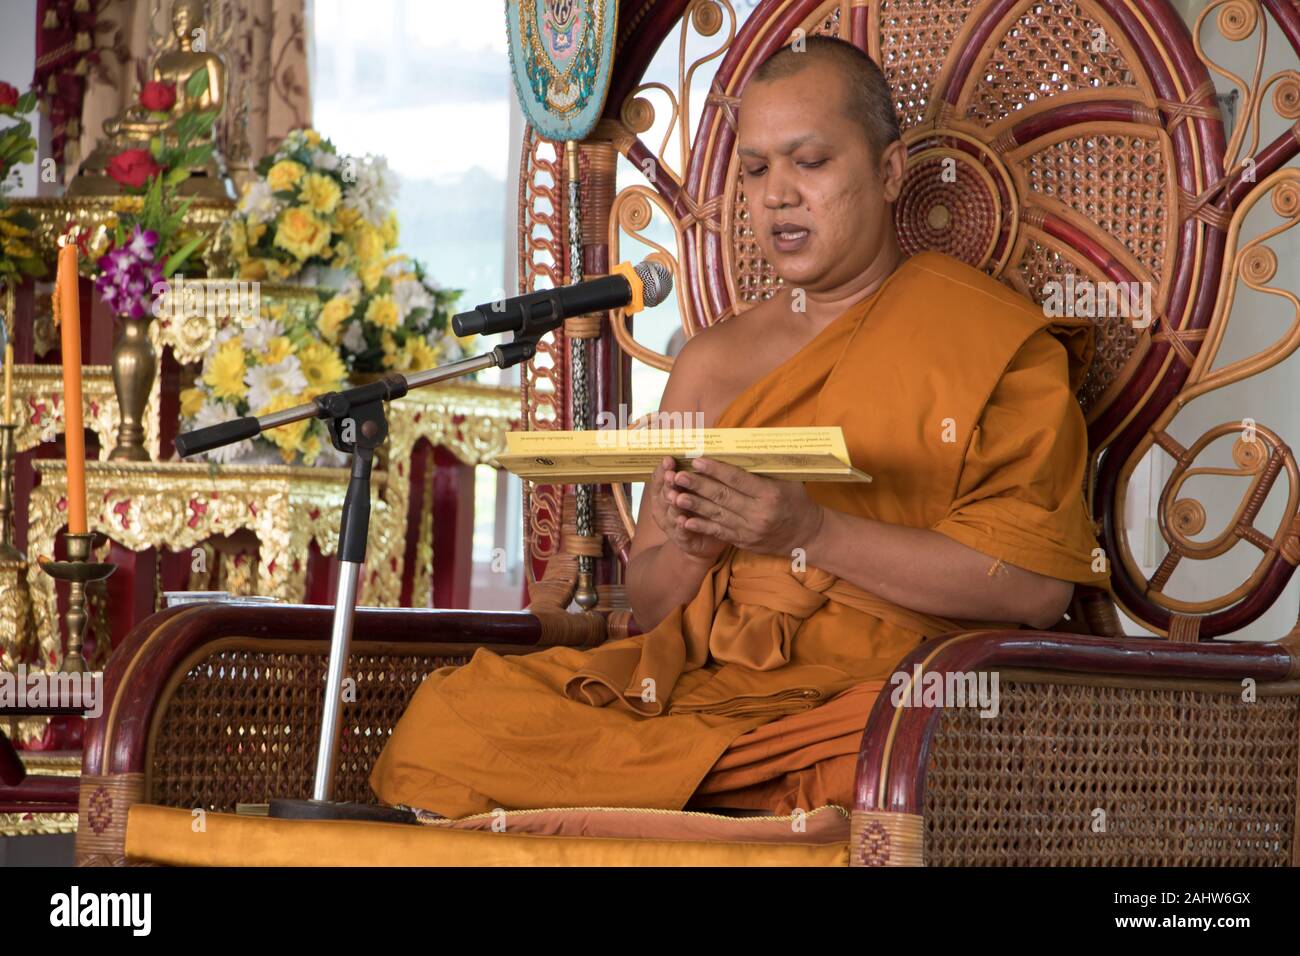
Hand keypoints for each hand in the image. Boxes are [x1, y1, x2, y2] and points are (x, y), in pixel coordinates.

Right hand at [648, 456, 729, 563]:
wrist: (703, 541)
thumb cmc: (700, 508)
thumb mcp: (695, 488)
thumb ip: (694, 472)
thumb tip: (701, 447)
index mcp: (664, 492)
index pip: (659, 478)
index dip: (663, 469)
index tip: (669, 459)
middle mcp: (663, 507)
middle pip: (663, 493)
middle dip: (668, 483)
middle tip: (672, 475)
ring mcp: (670, 524)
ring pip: (670, 512)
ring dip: (672, 504)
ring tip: (675, 496)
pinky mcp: (681, 539)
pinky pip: (680, 532)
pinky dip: (681, 526)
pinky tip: (683, 520)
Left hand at [668, 456, 824, 559]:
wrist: (808, 535)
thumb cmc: (797, 501)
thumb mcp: (789, 480)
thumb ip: (767, 466)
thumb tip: (747, 444)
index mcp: (770, 494)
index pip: (738, 479)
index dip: (716, 470)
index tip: (697, 460)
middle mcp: (758, 513)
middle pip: (723, 497)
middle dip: (698, 486)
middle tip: (678, 475)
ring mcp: (750, 530)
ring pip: (717, 515)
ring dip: (694, 505)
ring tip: (674, 495)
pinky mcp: (744, 542)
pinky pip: (719, 533)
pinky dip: (701, 526)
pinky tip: (684, 520)